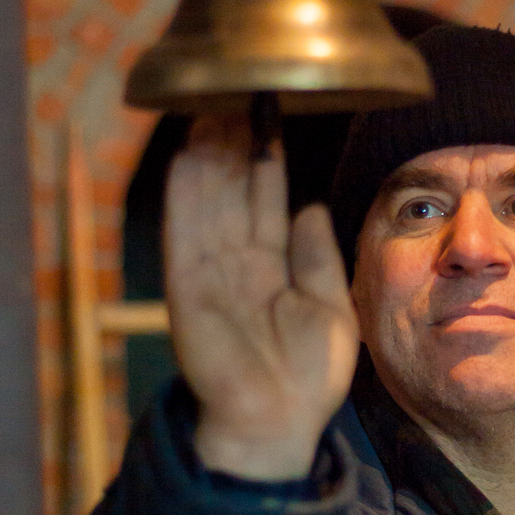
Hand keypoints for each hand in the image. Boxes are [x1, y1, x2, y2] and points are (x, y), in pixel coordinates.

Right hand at [164, 114, 359, 480]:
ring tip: (211, 105)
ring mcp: (210, 276)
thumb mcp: (329, 306)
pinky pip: (185, 236)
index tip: (268, 115)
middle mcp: (236, 265)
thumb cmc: (308, 378)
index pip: (265, 201)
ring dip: (205, 155)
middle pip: (231, 191)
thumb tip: (310, 205)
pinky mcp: (189, 292)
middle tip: (236, 89)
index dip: (266, 158)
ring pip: (206, 202)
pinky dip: (184, 197)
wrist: (280, 426)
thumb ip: (317, 256)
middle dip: (231, 142)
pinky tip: (185, 157)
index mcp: (271, 268)